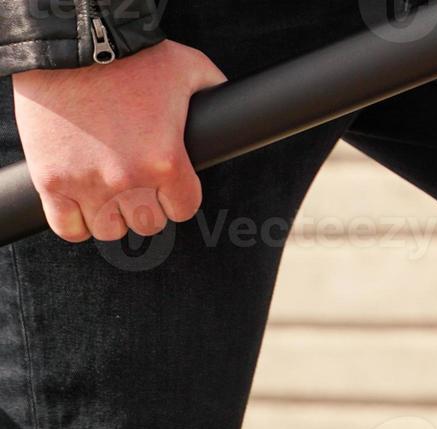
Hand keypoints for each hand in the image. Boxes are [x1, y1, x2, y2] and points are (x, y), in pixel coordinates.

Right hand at [14, 41, 225, 242]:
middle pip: (148, 224)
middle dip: (146, 207)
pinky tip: (81, 205)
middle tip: (137, 186)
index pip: (183, 209)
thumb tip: (239, 106)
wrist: (71, 45)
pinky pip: (69, 228)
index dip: (177, 198)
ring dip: (112, 215)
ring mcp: (88, 183)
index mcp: (167, 162)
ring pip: (110, 230)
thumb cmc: (132, 57)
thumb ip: (216, 92)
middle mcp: (130, 179)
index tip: (167, 185)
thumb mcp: (190, 69)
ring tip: (109, 192)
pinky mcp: (52, 180)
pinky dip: (77, 222)